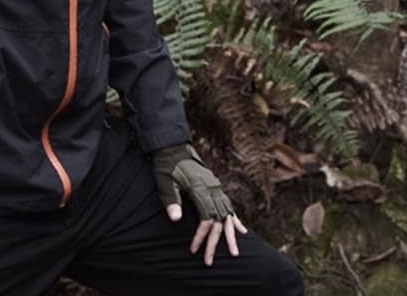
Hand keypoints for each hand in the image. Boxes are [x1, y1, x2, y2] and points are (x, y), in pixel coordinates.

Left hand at [152, 143, 247, 265]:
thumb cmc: (167, 165)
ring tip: (234, 253)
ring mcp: (216, 187)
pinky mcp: (215, 186)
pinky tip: (241, 231)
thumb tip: (176, 219)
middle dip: (215, 242)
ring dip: (229, 235)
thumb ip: (171, 199)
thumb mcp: (165, 181)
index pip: (207, 219)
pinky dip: (234, 219)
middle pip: (218, 220)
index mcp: (201, 189)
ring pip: (226, 215)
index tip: (194, 249)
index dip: (202, 235)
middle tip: (209, 262)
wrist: (173, 146)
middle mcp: (212, 189)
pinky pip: (228, 206)